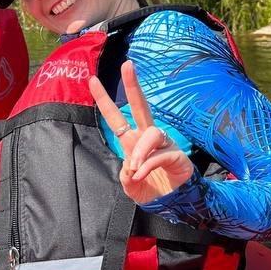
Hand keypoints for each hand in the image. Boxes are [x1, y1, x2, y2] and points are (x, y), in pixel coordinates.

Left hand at [89, 60, 195, 203]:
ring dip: (140, 151)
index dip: (104, 100)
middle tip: (127, 65)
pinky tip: (142, 174)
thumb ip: (126, 177)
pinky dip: (149, 165)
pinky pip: (160, 154)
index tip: (92, 79)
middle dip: (133, 86)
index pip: (116, 118)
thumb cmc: (150, 190)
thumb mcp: (131, 187)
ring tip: (135, 168)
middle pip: (140, 106)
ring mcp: (164, 144)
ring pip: (151, 133)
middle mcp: (148, 137)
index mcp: (132, 141)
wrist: (172, 204)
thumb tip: (130, 166)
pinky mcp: (178, 155)